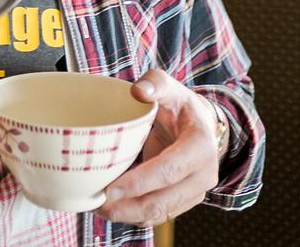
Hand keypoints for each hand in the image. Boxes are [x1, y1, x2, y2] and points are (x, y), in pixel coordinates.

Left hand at [95, 68, 218, 226]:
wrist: (200, 126)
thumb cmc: (180, 105)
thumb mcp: (169, 87)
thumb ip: (154, 84)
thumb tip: (138, 91)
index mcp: (200, 146)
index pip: (169, 170)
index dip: (140, 182)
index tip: (110, 188)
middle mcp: (203, 175)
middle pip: (163, 200)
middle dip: (128, 206)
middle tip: (96, 203)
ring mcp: (195, 192)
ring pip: (159, 213)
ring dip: (128, 215)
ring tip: (98, 208)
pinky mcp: (183, 202)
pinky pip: (158, 216)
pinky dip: (134, 216)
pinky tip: (112, 209)